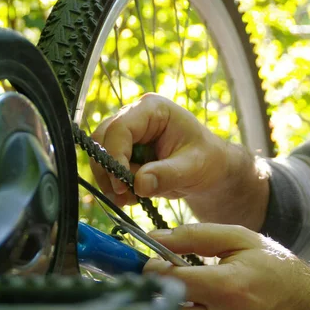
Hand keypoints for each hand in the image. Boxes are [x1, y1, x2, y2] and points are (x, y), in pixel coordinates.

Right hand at [90, 93, 230, 205]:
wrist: (209, 170)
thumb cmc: (207, 160)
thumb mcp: (193, 167)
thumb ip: (167, 174)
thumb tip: (140, 184)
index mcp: (153, 109)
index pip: (121, 128)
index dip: (115, 156)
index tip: (121, 185)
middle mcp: (135, 116)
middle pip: (103, 139)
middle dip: (108, 170)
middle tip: (121, 195)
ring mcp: (127, 134)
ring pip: (100, 154)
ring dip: (109, 180)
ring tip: (129, 200)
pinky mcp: (123, 151)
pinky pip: (107, 168)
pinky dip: (113, 186)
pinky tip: (131, 198)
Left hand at [143, 223, 309, 309]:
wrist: (309, 307)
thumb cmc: (275, 268)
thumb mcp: (240, 239)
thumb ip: (196, 235)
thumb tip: (155, 237)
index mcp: (228, 287)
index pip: (171, 281)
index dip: (154, 268)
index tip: (154, 260)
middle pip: (167, 309)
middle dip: (156, 291)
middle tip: (161, 277)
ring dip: (172, 304)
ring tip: (182, 287)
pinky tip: (196, 302)